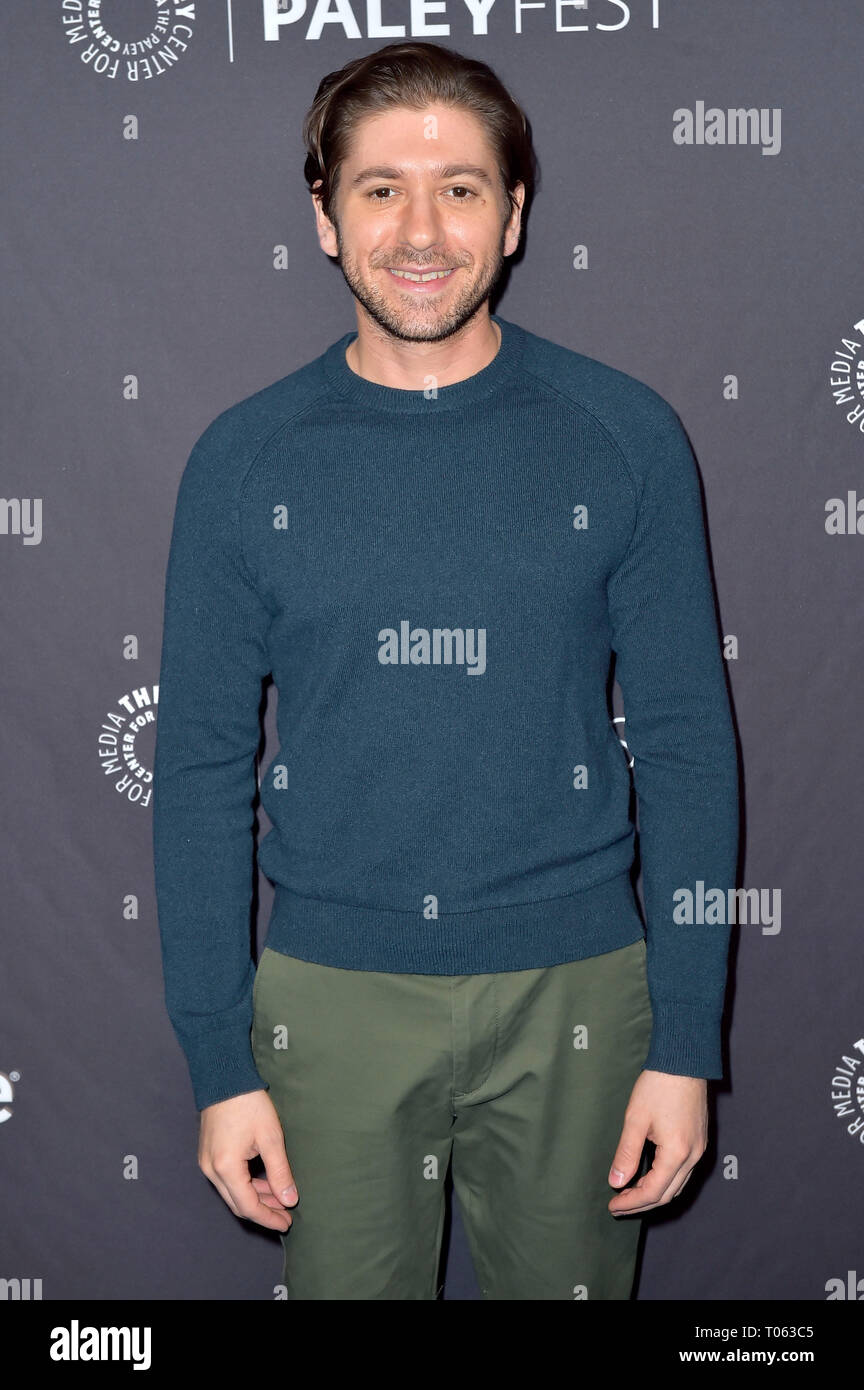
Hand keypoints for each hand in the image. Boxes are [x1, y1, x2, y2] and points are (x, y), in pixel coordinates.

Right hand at [198, 1088, 298, 1230]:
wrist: (224, 1078)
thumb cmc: (249, 1104)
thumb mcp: (270, 1138)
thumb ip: (280, 1172)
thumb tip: (289, 1199)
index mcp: (226, 1168)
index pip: (248, 1206)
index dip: (269, 1218)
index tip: (287, 1222)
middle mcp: (211, 1170)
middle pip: (238, 1204)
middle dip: (263, 1211)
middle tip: (286, 1214)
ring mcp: (206, 1163)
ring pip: (232, 1192)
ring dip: (256, 1197)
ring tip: (280, 1198)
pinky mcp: (208, 1154)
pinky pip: (227, 1179)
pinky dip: (245, 1185)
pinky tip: (264, 1182)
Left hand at [607, 1069, 707, 1214]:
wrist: (684, 1061)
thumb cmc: (658, 1086)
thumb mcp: (636, 1120)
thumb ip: (626, 1154)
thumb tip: (616, 1182)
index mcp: (677, 1153)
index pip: (653, 1192)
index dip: (631, 1203)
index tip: (612, 1206)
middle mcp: (693, 1156)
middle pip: (667, 1194)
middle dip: (641, 1203)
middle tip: (618, 1205)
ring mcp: (699, 1149)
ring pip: (677, 1185)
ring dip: (654, 1193)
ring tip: (630, 1193)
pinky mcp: (700, 1141)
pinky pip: (683, 1172)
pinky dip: (666, 1180)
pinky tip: (649, 1176)